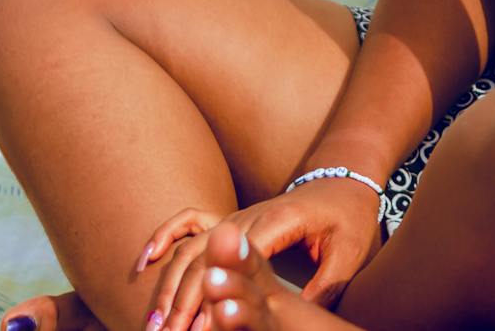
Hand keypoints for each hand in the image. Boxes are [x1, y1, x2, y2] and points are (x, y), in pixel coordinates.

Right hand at [139, 178, 382, 328]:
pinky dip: (164, 238)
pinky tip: (144, 263)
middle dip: (182, 304)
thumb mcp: (349, 251)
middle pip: (203, 260)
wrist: (345, 179)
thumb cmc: (349, 216)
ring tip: (154, 325)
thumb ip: (327, 284)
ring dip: (168, 287)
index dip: (214, 298)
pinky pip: (188, 224)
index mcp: (278, 222)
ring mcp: (235, 217)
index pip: (235, 264)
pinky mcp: (230, 220)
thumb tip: (302, 319)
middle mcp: (248, 216)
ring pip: (190, 250)